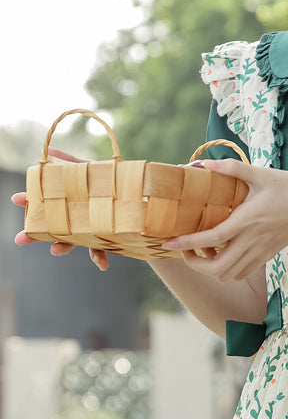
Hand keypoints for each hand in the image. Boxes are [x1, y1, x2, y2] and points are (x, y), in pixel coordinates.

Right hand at [11, 146, 108, 269]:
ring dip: (63, 248)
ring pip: (72, 242)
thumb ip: (72, 165)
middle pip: (53, 229)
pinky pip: (102, 252)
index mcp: (71, 206)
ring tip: (54, 251)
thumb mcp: (93, 172)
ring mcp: (91, 232)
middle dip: (35, 235)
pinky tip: (102, 266)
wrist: (141, 202)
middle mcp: (78, 222)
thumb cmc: (112, 186)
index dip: (31, 202)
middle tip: (20, 238)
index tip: (15, 199)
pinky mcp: (108, 241)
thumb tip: (51, 151)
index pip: (47, 205)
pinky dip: (99, 260)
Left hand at [163, 160, 287, 280]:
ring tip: (204, 250)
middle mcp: (251, 241)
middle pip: (216, 268)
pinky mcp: (265, 256)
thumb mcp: (261, 173)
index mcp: (246, 221)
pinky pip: (241, 272)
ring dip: (210, 267)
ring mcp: (259, 252)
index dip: (187, 244)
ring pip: (227, 274)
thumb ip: (232, 169)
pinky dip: (226, 268)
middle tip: (186, 249)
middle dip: (195, 264)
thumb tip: (205, 164)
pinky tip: (223, 251)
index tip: (169, 242)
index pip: (211, 239)